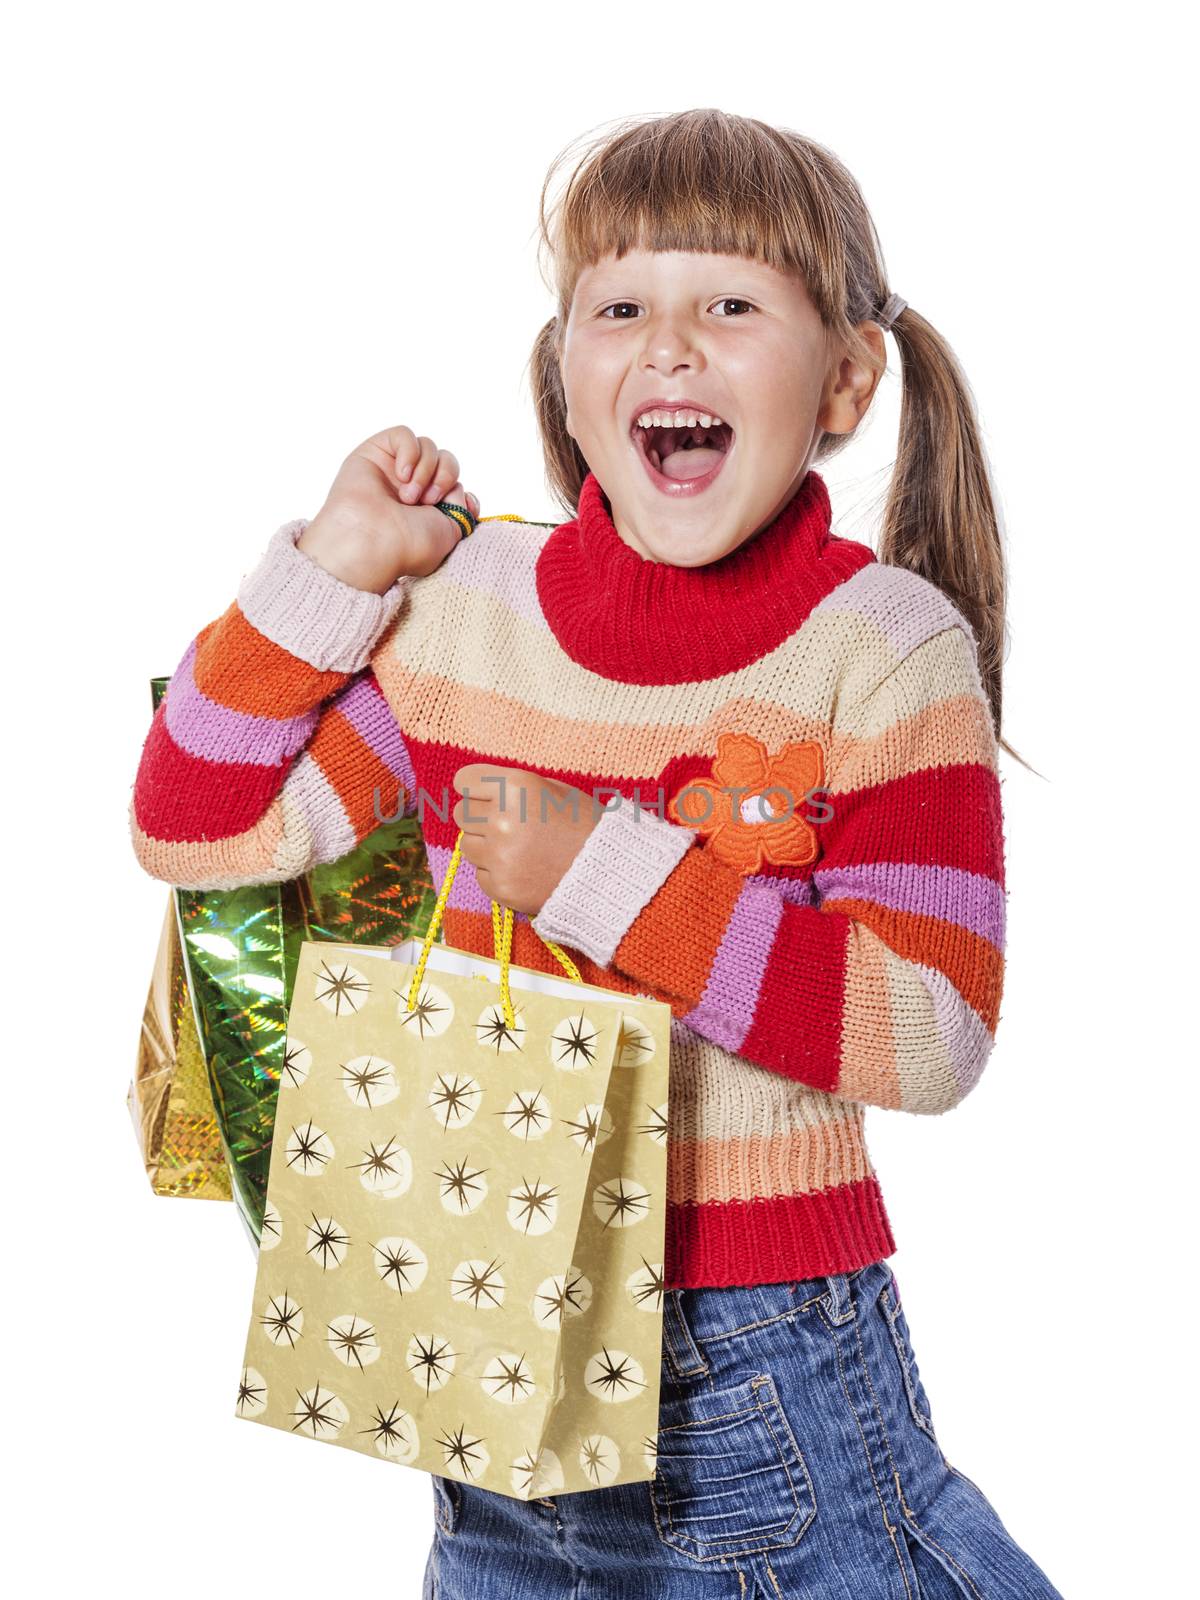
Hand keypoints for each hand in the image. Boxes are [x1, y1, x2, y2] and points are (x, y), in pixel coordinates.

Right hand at [297, 424, 480, 592]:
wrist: (373, 542)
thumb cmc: (408, 545)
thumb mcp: (451, 531)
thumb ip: (462, 507)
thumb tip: (460, 488)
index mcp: (429, 507)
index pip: (455, 483)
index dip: (459, 489)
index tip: (459, 506)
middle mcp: (411, 487)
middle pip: (446, 460)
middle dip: (445, 477)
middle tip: (428, 502)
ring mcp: (392, 469)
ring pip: (428, 446)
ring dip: (426, 470)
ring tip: (409, 496)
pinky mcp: (374, 452)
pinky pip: (404, 434)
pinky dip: (410, 452)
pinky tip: (402, 474)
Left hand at [451, 763, 604, 916]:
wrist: (609, 874)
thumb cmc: (585, 826)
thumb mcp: (555, 791)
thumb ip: (514, 788)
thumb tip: (482, 792)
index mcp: (516, 788)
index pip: (464, 780)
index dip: (475, 788)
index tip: (485, 796)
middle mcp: (502, 820)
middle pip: (462, 813)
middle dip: (480, 817)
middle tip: (507, 825)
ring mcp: (499, 856)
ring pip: (467, 846)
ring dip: (485, 846)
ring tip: (518, 850)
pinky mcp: (500, 886)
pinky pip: (481, 875)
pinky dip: (497, 873)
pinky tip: (524, 870)